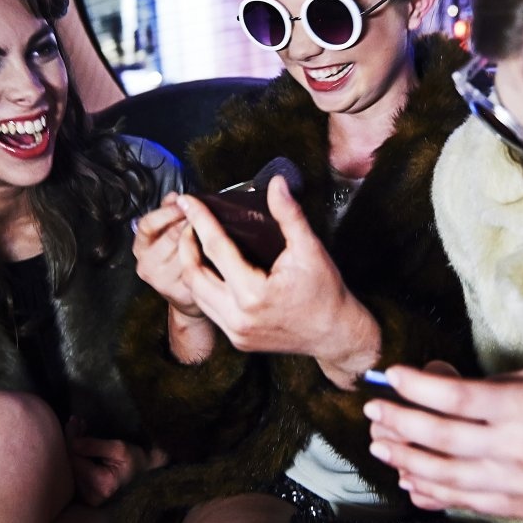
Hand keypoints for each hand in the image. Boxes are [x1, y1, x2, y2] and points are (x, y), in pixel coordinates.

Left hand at [66, 421, 167, 505]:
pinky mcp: (85, 496)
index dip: (73, 439)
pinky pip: (74, 473)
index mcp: (102, 485)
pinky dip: (76, 456)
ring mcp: (87, 498)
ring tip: (79, 430)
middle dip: (71, 441)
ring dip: (73, 447)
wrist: (143, 471)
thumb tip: (72, 442)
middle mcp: (92, 496)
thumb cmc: (134, 458)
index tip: (75, 421)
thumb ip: (94, 445)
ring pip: (70, 468)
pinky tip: (79, 444)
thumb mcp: (119, 447)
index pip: (76, 459)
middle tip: (75, 421)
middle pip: (71, 464)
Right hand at [133, 193, 202, 317]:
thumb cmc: (175, 257)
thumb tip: (174, 196)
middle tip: (203, 213)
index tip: (183, 202)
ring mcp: (161, 281)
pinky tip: (214, 249)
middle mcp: (146, 265)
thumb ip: (168, 213)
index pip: (147, 225)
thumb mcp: (165, 233)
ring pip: (185, 252)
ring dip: (199, 238)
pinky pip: (196, 268)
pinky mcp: (179, 292)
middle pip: (169, 237)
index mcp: (141, 246)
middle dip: (188, 222)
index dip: (166, 212)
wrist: (183, 295)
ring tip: (211, 228)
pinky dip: (206, 256)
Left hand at [175, 176, 380, 386]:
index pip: (215, 248)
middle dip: (186, 244)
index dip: (200, 220)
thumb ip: (289, 215)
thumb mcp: (310, 249)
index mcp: (253, 294)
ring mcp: (236, 332)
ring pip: (196, 294)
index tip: (188, 201)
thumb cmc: (325, 292)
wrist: (336, 335)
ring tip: (195, 242)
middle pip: (194, 274)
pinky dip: (203, 286)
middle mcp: (238, 317)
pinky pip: (209, 308)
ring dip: (191, 266)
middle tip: (189, 222)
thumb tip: (276, 183)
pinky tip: (210, 269)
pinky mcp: (237, 339)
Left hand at [365, 364, 522, 518]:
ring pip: (442, 475)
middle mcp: (517, 449)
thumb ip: (487, 382)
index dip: (417, 387)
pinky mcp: (514, 508)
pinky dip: (428, 490)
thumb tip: (435, 377)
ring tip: (380, 442)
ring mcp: (514, 484)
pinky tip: (407, 476)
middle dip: (398, 421)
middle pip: (440, 437)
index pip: (457, 398)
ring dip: (403, 458)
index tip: (390, 375)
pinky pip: (460, 501)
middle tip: (373, 409)